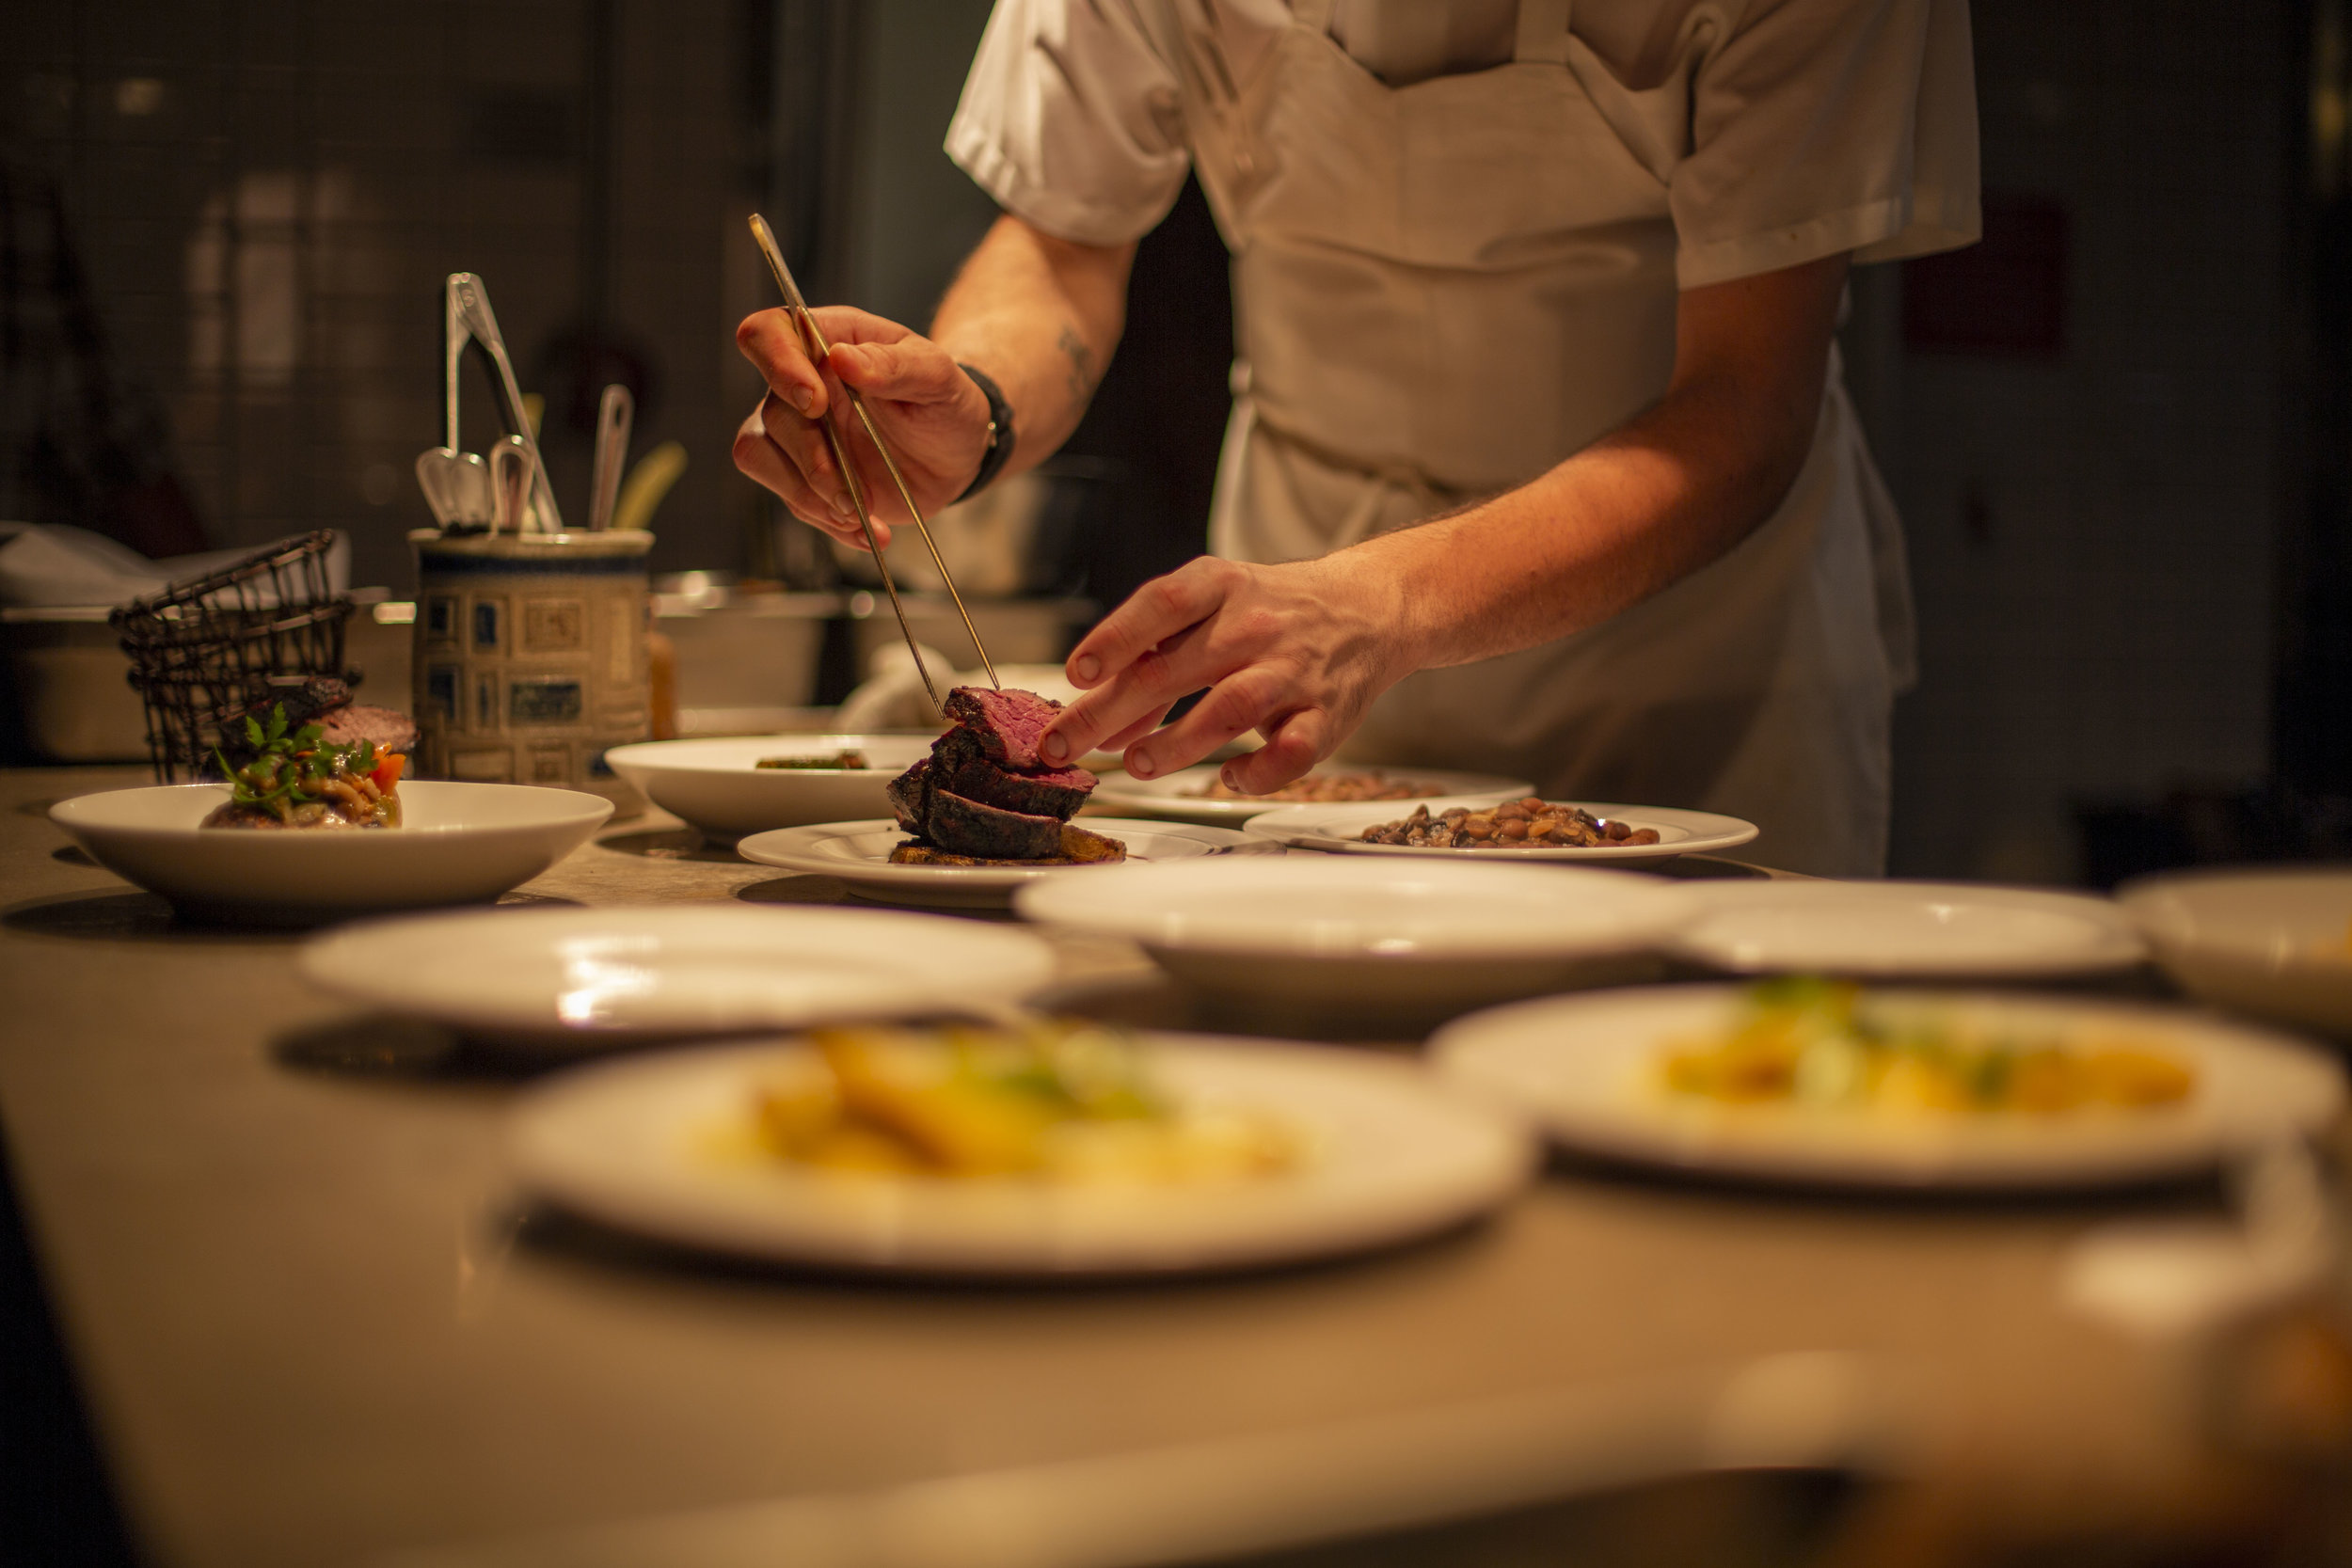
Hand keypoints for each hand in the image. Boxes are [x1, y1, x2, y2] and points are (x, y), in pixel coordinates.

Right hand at [732, 306, 992, 550]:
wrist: (956, 455)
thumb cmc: (945, 401)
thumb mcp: (937, 377)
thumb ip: (895, 364)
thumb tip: (842, 357)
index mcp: (828, 341)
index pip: (768, 334)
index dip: (777, 365)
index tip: (815, 404)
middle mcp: (802, 383)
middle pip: (771, 413)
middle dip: (811, 459)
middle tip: (852, 489)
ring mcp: (798, 431)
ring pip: (760, 456)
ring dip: (808, 494)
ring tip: (860, 513)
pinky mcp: (803, 475)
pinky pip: (791, 499)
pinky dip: (828, 522)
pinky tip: (868, 530)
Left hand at [1038, 554, 1419, 789]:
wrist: (1369, 608)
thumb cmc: (1271, 611)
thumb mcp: (1213, 606)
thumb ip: (1154, 656)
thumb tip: (1098, 719)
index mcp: (1222, 586)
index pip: (1161, 603)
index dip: (1115, 637)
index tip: (1077, 673)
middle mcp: (1255, 625)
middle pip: (1173, 667)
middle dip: (1110, 711)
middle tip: (1064, 746)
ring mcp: (1293, 670)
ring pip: (1230, 708)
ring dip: (1176, 742)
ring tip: (1135, 764)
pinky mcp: (1326, 714)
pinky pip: (1291, 751)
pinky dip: (1257, 772)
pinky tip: (1229, 777)